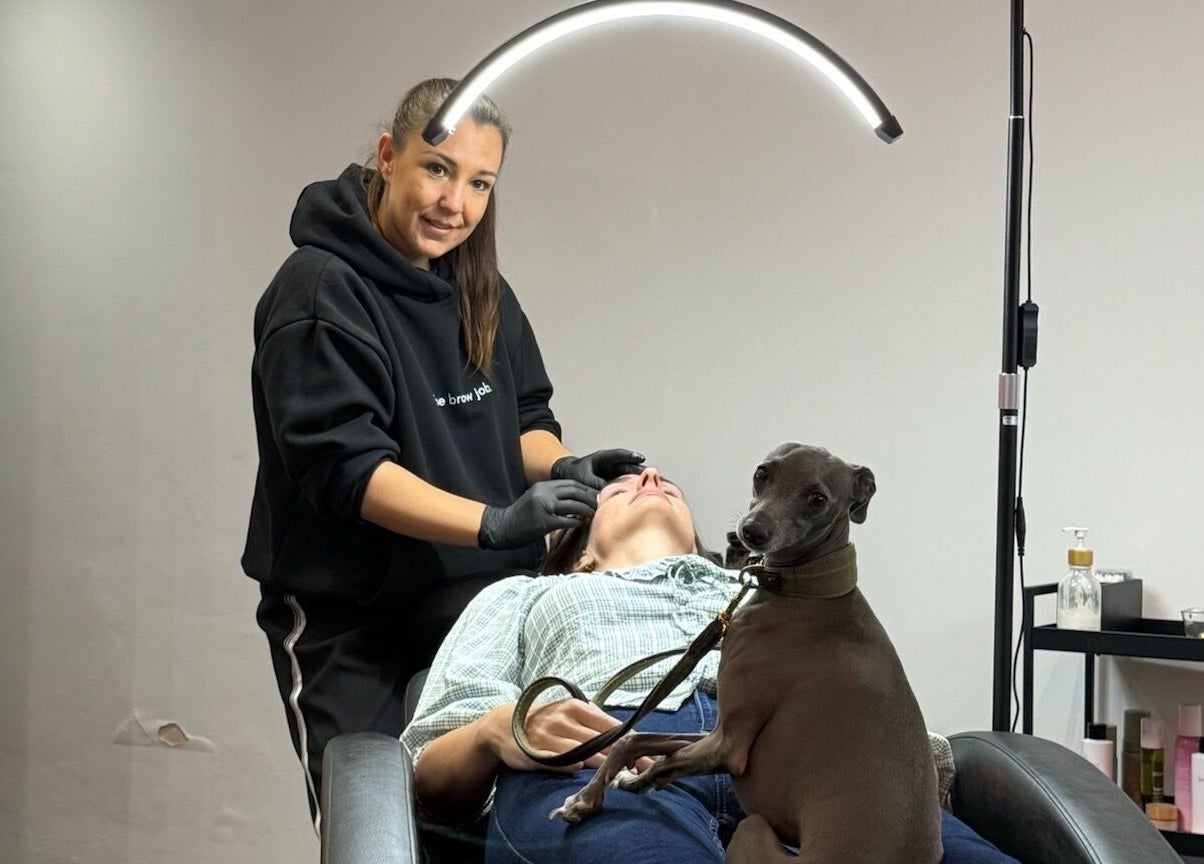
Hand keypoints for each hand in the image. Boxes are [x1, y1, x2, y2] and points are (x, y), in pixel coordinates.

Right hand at [477, 480, 597, 549]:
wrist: (501, 527)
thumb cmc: (520, 515)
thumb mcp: (534, 499)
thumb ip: (551, 496)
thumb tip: (573, 500)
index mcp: (543, 486)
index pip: (570, 483)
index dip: (585, 489)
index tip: (594, 494)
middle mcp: (544, 494)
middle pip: (575, 491)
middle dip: (589, 498)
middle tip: (598, 504)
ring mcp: (544, 507)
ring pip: (574, 505)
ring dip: (586, 510)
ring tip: (592, 514)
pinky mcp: (544, 522)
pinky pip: (566, 520)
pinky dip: (576, 522)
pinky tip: (580, 523)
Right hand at [488, 700, 654, 773]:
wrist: (503, 724)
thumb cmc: (546, 719)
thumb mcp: (570, 712)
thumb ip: (596, 723)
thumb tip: (629, 738)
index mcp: (578, 707)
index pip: (612, 727)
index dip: (633, 745)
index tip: (650, 759)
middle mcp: (564, 719)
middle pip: (603, 743)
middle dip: (625, 760)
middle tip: (644, 774)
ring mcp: (549, 736)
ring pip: (585, 754)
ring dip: (604, 769)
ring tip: (622, 780)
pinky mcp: (536, 752)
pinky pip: (559, 763)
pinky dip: (573, 768)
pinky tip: (585, 777)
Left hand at [551, 449, 645, 489]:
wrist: (568, 477)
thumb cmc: (574, 473)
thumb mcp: (582, 477)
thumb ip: (593, 482)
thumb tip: (604, 490)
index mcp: (603, 458)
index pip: (619, 455)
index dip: (630, 456)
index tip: (640, 458)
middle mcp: (612, 465)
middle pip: (629, 466)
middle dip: (641, 470)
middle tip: (654, 474)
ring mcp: (614, 474)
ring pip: (630, 477)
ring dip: (640, 482)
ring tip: (654, 486)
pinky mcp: (614, 484)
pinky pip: (625, 486)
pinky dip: (633, 491)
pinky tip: (642, 497)